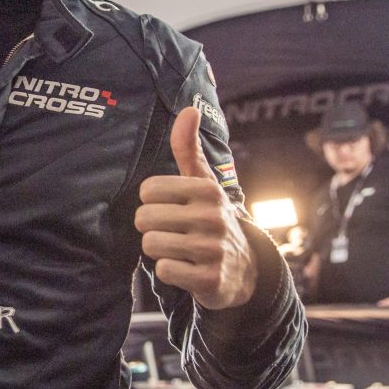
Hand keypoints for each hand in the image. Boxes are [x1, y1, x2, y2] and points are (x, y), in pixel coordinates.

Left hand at [136, 107, 256, 309]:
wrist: (245, 270)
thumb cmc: (212, 219)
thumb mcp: (203, 183)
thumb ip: (188, 148)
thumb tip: (188, 109)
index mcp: (207, 190)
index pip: (147, 190)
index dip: (153, 202)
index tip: (171, 209)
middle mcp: (212, 217)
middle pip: (144, 218)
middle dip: (152, 228)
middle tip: (173, 232)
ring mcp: (212, 249)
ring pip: (150, 245)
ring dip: (159, 250)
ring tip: (180, 249)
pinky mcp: (210, 279)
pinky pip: (164, 270)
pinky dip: (170, 271)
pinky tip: (187, 268)